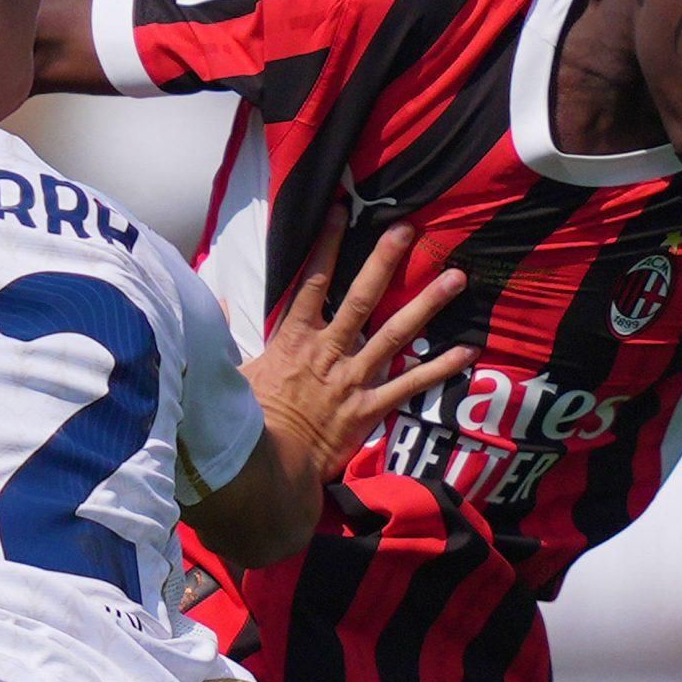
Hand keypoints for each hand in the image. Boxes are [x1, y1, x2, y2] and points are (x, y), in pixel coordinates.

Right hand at [243, 217, 474, 475]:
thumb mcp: (228, 373)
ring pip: (395, 333)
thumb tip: (215, 300)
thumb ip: (224, 332)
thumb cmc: (244, 423)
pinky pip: (410, 385)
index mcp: (294, 340)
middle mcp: (328, 352)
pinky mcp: (369, 409)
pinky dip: (439, 368)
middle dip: (384, 261)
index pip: (312, 282)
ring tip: (456, 278)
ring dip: (427, 304)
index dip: (327, 245)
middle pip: (360, 297)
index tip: (342, 211)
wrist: (263, 469)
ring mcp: (352, 379)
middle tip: (407, 229)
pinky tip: (467, 350)